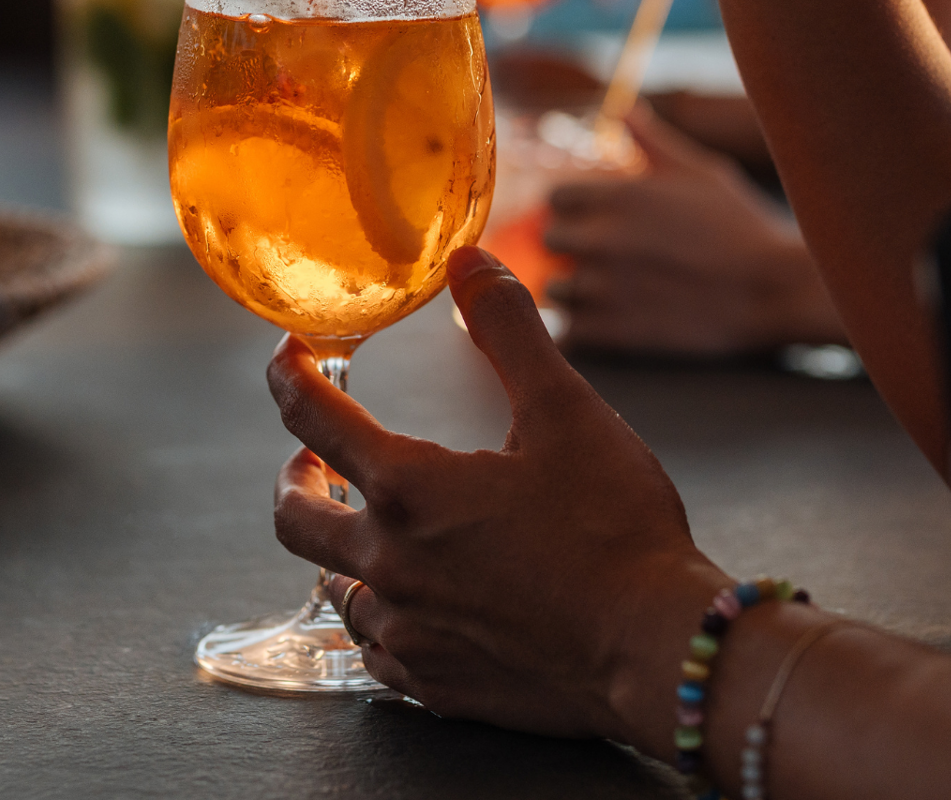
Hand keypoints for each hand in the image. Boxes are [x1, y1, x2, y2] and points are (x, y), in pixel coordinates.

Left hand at [268, 245, 729, 756]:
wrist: (659, 650)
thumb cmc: (617, 530)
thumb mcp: (567, 411)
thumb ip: (508, 330)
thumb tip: (469, 262)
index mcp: (407, 489)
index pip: (310, 417)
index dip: (291, 375)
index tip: (292, 357)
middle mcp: (388, 564)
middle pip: (293, 516)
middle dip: (295, 476)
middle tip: (313, 460)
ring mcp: (407, 632)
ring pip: (338, 589)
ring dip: (345, 554)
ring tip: (377, 534)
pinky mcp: (435, 687)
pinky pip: (377, 653)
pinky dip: (382, 621)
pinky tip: (415, 607)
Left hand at [544, 107, 843, 355]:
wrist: (774, 289)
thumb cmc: (743, 226)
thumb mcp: (701, 172)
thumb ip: (652, 143)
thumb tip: (623, 110)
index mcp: (620, 195)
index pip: (556, 197)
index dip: (574, 207)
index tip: (593, 217)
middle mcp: (603, 239)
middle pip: (551, 240)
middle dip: (572, 246)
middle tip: (600, 255)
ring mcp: (605, 287)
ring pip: (555, 289)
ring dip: (574, 290)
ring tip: (606, 291)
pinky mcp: (615, 331)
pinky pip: (571, 332)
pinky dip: (582, 330)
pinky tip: (606, 323)